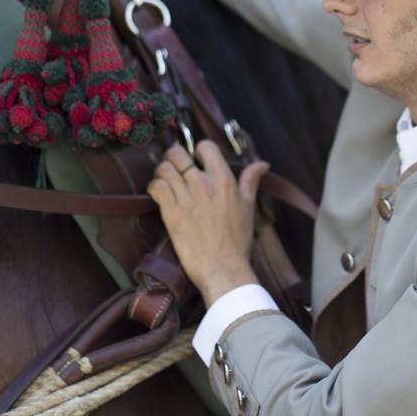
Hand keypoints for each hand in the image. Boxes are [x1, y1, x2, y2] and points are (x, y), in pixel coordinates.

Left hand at [147, 140, 268, 303]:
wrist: (223, 268)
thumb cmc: (237, 240)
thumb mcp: (248, 206)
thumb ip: (251, 180)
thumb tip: (262, 164)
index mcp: (224, 179)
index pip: (205, 147)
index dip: (197, 151)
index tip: (195, 161)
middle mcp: (204, 184)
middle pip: (178, 153)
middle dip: (173, 158)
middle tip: (174, 168)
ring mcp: (187, 197)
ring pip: (164, 168)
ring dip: (161, 172)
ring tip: (165, 182)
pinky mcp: (172, 213)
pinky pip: (156, 187)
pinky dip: (154, 188)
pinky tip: (159, 196)